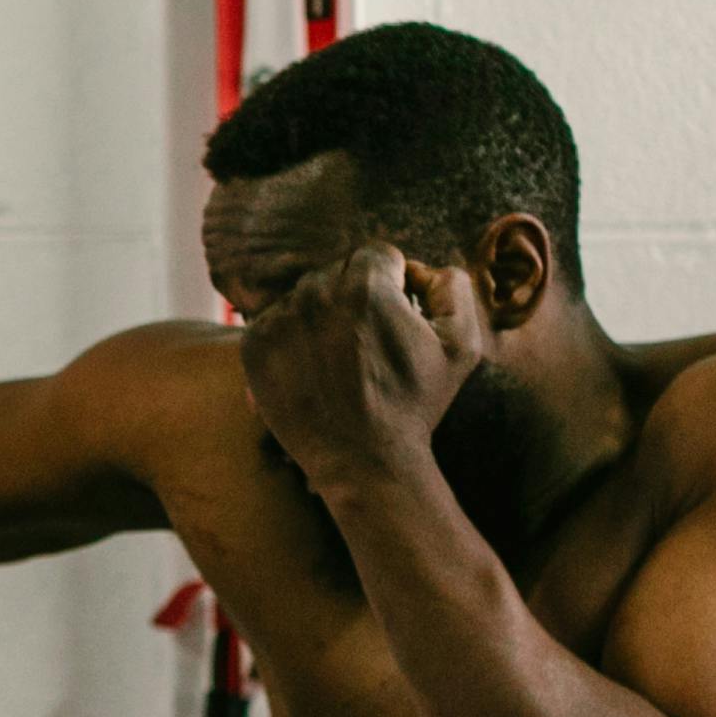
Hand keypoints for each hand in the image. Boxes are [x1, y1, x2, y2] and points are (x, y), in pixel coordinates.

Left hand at [237, 246, 485, 487]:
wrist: (363, 460)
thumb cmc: (415, 404)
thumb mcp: (461, 347)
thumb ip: (454, 288)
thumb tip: (427, 268)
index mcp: (366, 286)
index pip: (378, 256)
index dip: (394, 284)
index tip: (396, 316)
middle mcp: (316, 294)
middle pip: (339, 271)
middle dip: (357, 296)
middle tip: (369, 340)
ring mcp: (280, 319)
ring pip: (306, 294)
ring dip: (323, 314)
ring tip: (340, 357)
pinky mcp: (254, 345)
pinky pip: (276, 320)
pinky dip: (293, 337)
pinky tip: (314, 368)